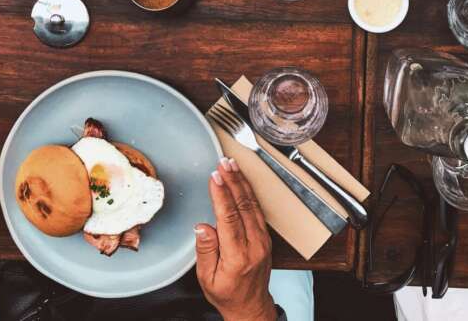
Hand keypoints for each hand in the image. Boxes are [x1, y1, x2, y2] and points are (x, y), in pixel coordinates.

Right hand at [195, 158, 275, 320]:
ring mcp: (263, 239)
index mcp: (238, 256)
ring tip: (231, 165)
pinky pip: (257, 209)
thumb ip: (205, 250)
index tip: (215, 177)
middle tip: (223, 163)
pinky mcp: (265, 236)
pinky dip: (248, 192)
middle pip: (243, 206)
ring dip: (241, 182)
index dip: (221, 195)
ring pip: (252, 204)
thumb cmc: (226, 293)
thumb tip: (202, 226)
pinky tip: (241, 180)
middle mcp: (254, 245)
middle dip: (232, 181)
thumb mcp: (206, 277)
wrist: (250, 305)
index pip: (229, 219)